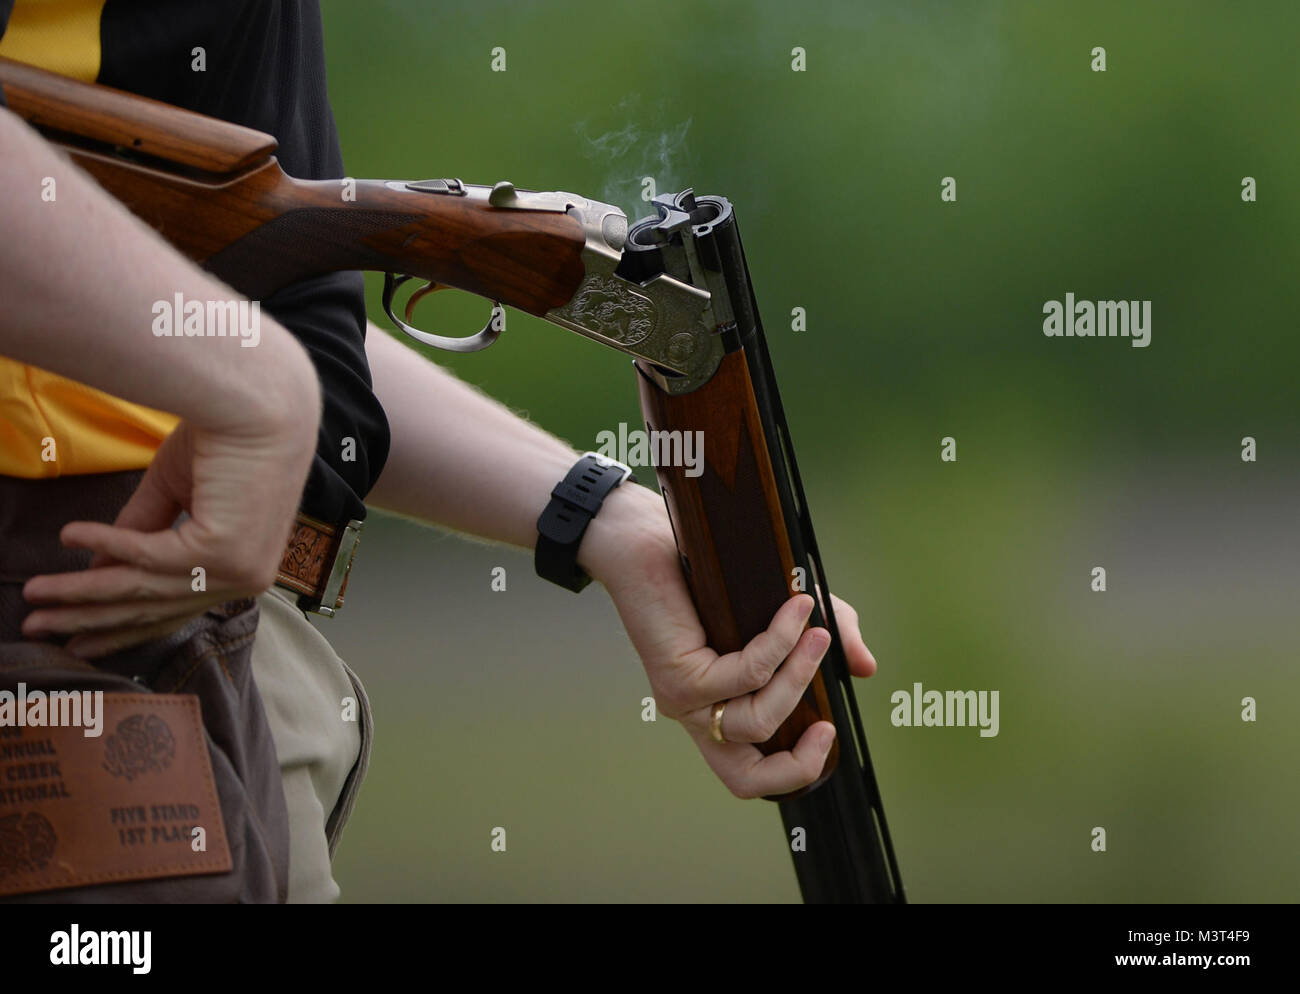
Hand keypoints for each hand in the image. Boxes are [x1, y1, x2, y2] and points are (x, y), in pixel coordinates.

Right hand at [21, 407, 316, 657]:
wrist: (264, 405)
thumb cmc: (229, 440)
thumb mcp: (178, 493)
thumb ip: (142, 533)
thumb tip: (96, 568)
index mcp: (242, 570)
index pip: (176, 610)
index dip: (122, 627)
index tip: (80, 641)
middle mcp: (244, 580)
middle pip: (153, 609)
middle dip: (90, 621)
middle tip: (39, 630)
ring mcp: (236, 571)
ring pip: (142, 588)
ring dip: (81, 591)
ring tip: (33, 592)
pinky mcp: (221, 552)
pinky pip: (146, 555)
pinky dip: (103, 543)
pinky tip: (67, 535)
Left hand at [580, 484, 877, 798]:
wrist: (647, 538)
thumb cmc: (713, 577)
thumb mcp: (784, 613)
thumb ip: (825, 644)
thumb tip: (865, 669)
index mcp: (719, 711)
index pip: (750, 775)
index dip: (794, 771)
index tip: (827, 729)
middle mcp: (698, 716)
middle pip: (745, 780)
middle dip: (798, 763)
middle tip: (828, 723)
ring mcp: (684, 701)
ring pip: (757, 720)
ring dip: (798, 676)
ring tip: (819, 633)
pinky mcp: (678, 675)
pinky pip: (746, 674)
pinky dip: (781, 643)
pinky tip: (798, 610)